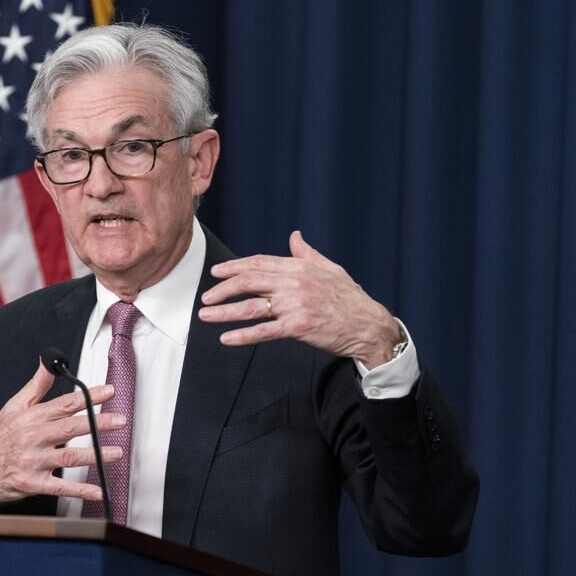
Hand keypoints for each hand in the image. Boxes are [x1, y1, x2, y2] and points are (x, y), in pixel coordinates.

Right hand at [0, 362, 125, 504]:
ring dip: (96, 455)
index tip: (109, 391)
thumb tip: (48, 362)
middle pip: (71, 428)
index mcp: (32, 417)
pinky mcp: (33, 483)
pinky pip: (61, 487)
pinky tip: (99, 491)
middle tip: (120, 420)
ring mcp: (33, 462)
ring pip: (69, 458)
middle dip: (98, 423)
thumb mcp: (14, 406)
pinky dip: (81, 491)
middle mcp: (33, 438)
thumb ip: (36, 386)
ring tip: (117, 452)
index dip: (89, 397)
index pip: (65, 404)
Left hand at [198, 231, 400, 368]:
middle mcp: (294, 283)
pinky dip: (243, 335)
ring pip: (250, 307)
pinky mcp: (298, 327)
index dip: (234, 267)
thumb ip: (307, 254)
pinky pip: (264, 331)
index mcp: (299, 268)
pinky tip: (226, 338)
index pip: (258, 263)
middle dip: (222, 288)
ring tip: (205, 314)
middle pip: (248, 281)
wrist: (369, 325)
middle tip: (205, 295)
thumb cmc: (351, 299)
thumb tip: (295, 237)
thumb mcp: (330, 269)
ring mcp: (295, 305)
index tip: (216, 272)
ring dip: (224, 311)